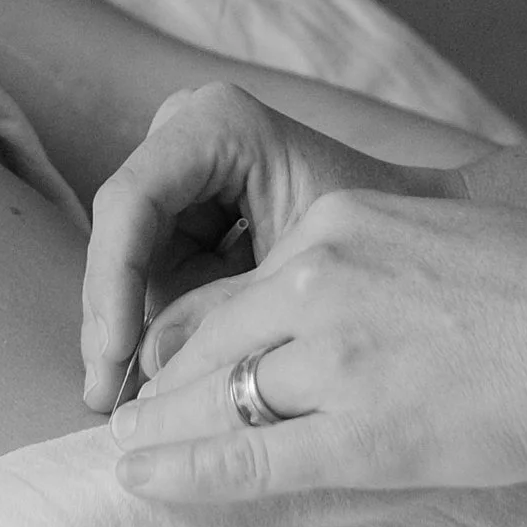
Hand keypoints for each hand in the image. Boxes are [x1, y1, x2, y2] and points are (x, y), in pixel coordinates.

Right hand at [79, 81, 458, 409]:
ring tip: (119, 404)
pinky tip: (145, 383)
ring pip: (128, 261)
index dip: (114, 281)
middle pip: (121, 234)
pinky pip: (150, 274)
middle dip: (112, 317)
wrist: (422, 238)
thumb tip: (144, 365)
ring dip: (125, 331)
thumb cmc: (378, 246)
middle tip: (105, 398)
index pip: (134, 202)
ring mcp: (178, 169)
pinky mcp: (182, 210)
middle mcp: (185, 131)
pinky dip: (151, 327)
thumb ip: (223, 314)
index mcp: (215, 123)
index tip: (115, 354)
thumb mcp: (298, 277)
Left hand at [104, 187, 526, 501]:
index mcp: (342, 222)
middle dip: (162, 383)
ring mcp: (338, 355)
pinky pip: (251, 457)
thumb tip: (313, 314)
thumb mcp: (433, 240)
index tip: (165, 361)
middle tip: (126, 414)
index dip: (192, 333)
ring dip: (165, 428)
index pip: (236, 284)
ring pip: (222, 395)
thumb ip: (363, 262)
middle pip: (212, 338)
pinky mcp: (362, 430)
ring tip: (128, 451)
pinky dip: (186, 473)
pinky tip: (142, 480)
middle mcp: (323, 275)